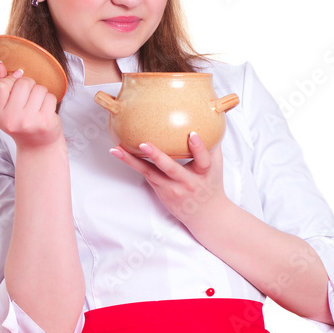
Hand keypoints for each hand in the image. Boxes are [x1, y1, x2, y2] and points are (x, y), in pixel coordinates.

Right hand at [0, 61, 62, 148]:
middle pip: (22, 83)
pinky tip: (44, 110)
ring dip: (40, 93)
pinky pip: (50, 96)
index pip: (0, 85)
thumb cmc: (20, 121)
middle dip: (28, 86)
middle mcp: (10, 120)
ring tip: (36, 106)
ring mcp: (28, 122)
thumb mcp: (4, 106)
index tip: (15, 89)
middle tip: (28, 100)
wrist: (38, 145)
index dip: (10, 82)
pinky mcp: (45, 122)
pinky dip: (49, 100)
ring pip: (38, 88)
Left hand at [110, 132, 229, 228]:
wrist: (206, 215)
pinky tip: (120, 152)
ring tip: (116, 149)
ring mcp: (172, 189)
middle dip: (157, 157)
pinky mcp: (160, 192)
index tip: (192, 134)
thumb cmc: (211, 184)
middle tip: (143, 144)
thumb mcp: (216, 165)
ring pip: (150, 173)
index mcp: (203, 173)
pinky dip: (133, 163)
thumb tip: (211, 117)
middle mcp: (187, 182)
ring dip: (132, 161)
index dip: (198, 147)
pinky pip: (146, 174)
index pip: (203, 160)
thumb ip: (213, 144)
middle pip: (171, 169)